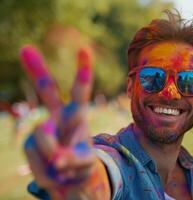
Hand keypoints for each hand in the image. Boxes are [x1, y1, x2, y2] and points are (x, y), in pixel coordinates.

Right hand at [20, 45, 103, 197]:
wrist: (66, 180)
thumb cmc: (79, 165)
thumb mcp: (84, 163)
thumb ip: (72, 159)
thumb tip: (55, 159)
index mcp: (77, 114)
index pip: (79, 91)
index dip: (82, 71)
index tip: (84, 49)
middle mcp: (59, 117)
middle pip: (47, 91)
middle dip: (36, 69)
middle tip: (24, 48)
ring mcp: (43, 129)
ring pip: (44, 135)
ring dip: (56, 156)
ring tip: (62, 165)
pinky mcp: (29, 144)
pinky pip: (37, 154)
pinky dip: (48, 169)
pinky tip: (53, 169)